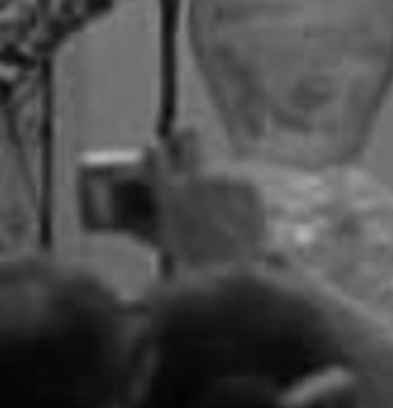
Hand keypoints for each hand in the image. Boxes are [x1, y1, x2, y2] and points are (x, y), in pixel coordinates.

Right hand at [148, 143, 271, 269]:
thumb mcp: (165, 241)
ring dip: (215, 183)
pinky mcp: (248, 185)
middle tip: (186, 145)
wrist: (239, 272)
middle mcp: (197, 180)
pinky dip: (236, 196)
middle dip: (186, 137)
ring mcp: (226, 180)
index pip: (155, 153)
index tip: (157, 155)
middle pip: (190, 136)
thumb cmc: (198, 261)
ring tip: (218, 215)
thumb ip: (145, 224)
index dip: (155, 152)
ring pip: (217, 170)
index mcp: (171, 193)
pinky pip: (238, 184)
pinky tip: (236, 218)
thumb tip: (129, 217)